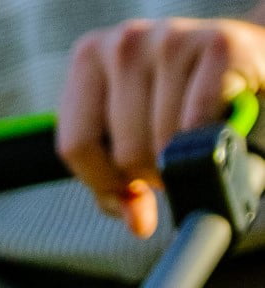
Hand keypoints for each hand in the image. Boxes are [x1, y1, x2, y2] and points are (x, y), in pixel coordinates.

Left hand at [59, 16, 264, 234]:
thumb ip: (115, 182)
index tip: (126, 188)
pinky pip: (197, 124)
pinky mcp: (215, 42)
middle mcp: (123, 43)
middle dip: (148, 174)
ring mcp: (168, 38)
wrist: (239, 55)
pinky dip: (204, 142)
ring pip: (161, 143)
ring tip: (188, 146)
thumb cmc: (175, 97)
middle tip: (167, 164)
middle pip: (123, 150)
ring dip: (178, 162)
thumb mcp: (130, 132)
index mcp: (87, 59)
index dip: (103, 181)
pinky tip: (210, 133)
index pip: (75, 145)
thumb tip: (137, 222)